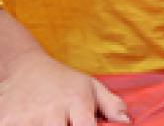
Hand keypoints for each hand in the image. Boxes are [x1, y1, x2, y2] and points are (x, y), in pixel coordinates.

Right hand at [0, 50, 129, 125]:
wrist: (25, 68)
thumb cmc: (63, 81)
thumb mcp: (91, 86)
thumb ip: (111, 104)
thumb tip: (127, 121)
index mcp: (76, 102)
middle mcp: (51, 111)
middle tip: (64, 124)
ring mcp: (26, 118)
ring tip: (48, 123)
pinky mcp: (5, 121)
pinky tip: (30, 123)